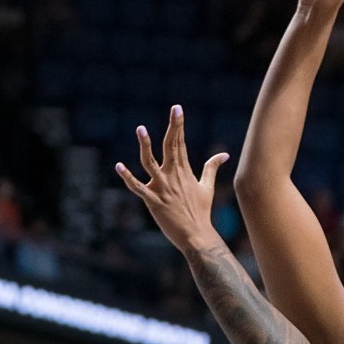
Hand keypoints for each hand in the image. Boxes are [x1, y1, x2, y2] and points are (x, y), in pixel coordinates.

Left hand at [115, 105, 228, 251]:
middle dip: (173, 127)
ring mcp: (162, 188)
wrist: (196, 234)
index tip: (177, 109)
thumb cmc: (201, 211)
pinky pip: (137, 188)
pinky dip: (128, 177)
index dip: (178, 125)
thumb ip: (211, 168)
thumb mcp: (207, 187)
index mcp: (184, 171)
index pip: (180, 143)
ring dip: (146, 146)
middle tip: (174, 109)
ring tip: (141, 129)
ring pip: (151, 163)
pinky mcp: (153, 201)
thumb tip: (224, 154)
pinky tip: (119, 166)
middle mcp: (173, 176)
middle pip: (171, 147)